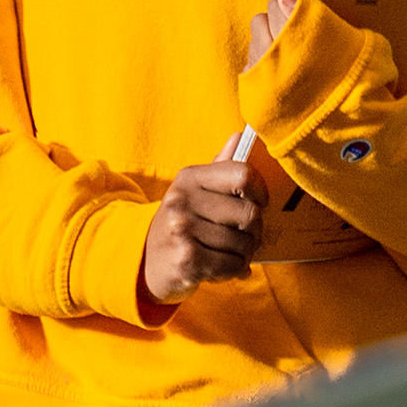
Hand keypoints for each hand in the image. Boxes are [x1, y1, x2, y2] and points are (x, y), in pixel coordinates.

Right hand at [136, 154, 280, 313]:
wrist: (146, 259)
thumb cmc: (180, 221)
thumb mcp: (193, 190)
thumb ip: (219, 166)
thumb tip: (240, 136)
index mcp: (189, 178)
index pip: (243, 174)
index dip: (260, 190)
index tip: (258, 202)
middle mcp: (183, 201)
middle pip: (250, 213)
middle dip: (255, 230)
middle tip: (245, 236)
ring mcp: (183, 231)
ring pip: (244, 244)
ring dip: (245, 254)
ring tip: (229, 252)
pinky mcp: (187, 261)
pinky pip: (234, 265)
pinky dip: (236, 270)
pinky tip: (222, 266)